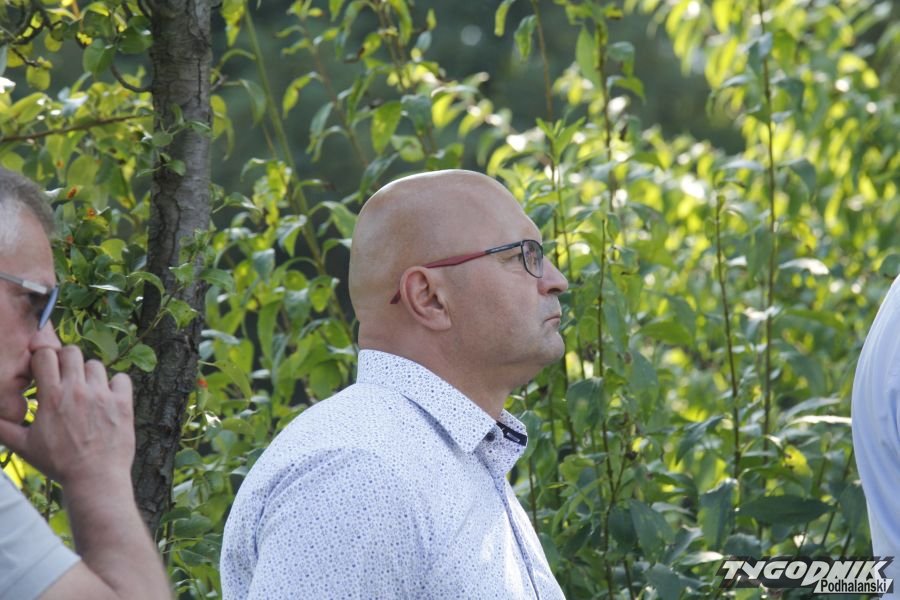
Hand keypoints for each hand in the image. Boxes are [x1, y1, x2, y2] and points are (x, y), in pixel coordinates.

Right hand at [0, 346, 134, 487]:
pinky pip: (122, 378)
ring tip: (86, 391)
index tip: (45, 370)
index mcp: (51, 397)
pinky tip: (109, 397)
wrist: (94, 479)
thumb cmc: (58, 464)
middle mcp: (77, 390)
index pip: (45, 355)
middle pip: (72, 352)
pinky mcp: (123, 403)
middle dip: (66, 360)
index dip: (43, 359)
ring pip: (96, 365)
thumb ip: (4, 428)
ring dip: (89, 374)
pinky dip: (116, 384)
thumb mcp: (24, 446)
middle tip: (66, 376)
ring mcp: (102, 395)